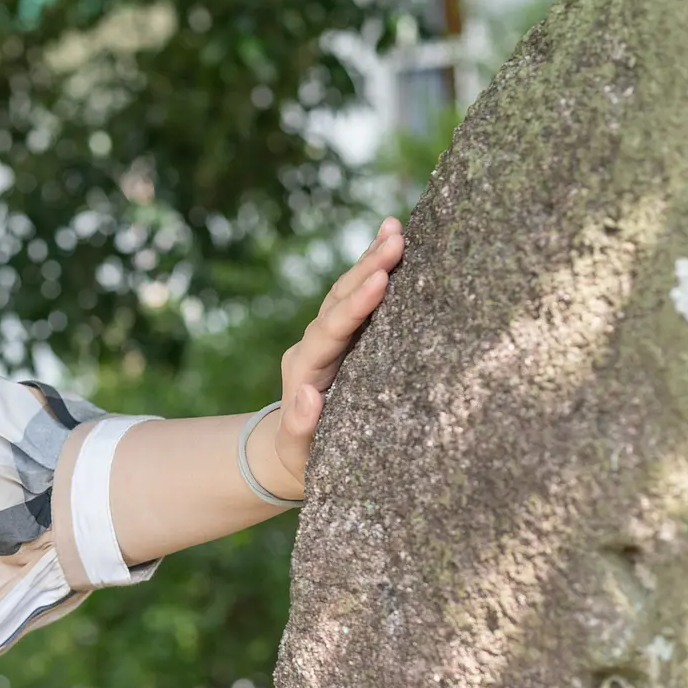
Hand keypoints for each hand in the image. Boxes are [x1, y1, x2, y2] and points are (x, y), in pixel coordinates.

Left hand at [264, 216, 405, 495]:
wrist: (291, 454)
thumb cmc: (302, 459)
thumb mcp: (299, 451)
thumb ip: (300, 426)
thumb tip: (309, 395)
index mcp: (305, 370)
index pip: (331, 332)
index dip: (355, 306)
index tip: (379, 281)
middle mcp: (314, 346)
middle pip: (338, 301)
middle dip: (367, 269)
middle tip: (396, 239)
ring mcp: (329, 337)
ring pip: (347, 291)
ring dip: (370, 259)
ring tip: (395, 228)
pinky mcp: (346, 336)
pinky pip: (358, 296)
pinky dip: (374, 267)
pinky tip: (391, 237)